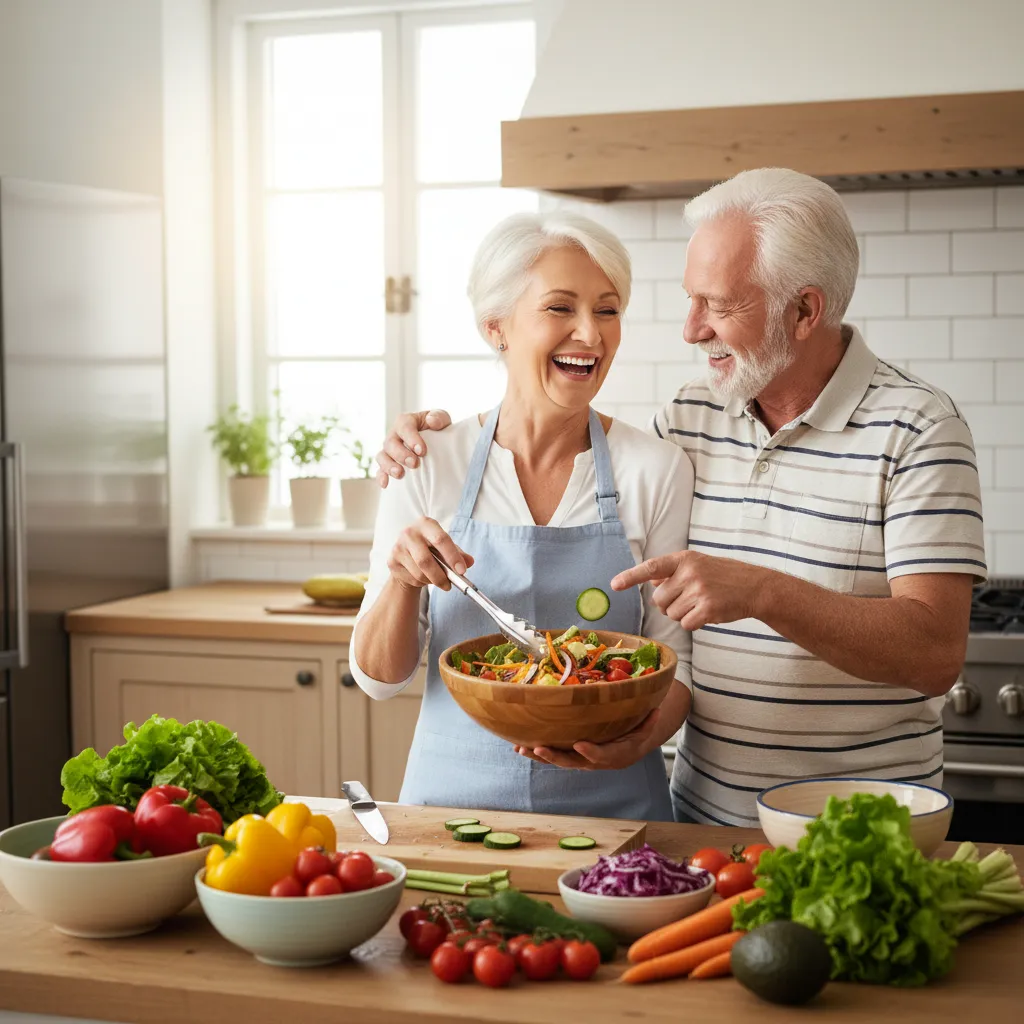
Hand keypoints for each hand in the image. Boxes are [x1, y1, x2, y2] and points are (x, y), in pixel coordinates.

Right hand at [374, 409, 452, 487]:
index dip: (411, 438)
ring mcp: (389, 450)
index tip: (422, 451)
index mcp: (405, 421)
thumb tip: (431, 421)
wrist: (437, 441)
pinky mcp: (388, 463)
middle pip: (390, 443)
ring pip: (382, 456)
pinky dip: (381, 477)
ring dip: (389, 466)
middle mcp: (394, 435)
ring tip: (399, 474)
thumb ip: (439, 417)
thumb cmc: (437, 429)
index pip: (404, 426)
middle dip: (401, 454)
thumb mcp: (442, 419)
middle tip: (414, 464)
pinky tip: (385, 484)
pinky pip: (380, 470)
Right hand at [387, 516, 473, 590]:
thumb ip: (459, 553)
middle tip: (449, 585)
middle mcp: (409, 533)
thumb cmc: (430, 547)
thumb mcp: (446, 547)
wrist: (406, 553)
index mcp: (426, 524)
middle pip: (426, 560)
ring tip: (437, 579)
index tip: (462, 571)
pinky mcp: (392, 561)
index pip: (441, 539)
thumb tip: (469, 562)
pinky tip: (423, 577)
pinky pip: (411, 579)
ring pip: (419, 573)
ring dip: (431, 581)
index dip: (452, 556)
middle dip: (440, 576)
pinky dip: (421, 583)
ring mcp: (398, 547)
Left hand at [513, 709, 661, 770]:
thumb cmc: (635, 733)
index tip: (580, 746)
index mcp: (614, 756)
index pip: (602, 756)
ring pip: (558, 759)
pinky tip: (519, 747)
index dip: (592, 753)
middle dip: (555, 756)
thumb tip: (655, 708)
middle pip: (573, 762)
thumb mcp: (645, 728)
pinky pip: (552, 754)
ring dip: (539, 755)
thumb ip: (649, 721)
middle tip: (540, 749)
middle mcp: (594, 761)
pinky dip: (536, 751)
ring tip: (521, 749)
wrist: (628, 748)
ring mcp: (580, 760)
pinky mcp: (570, 754)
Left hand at [611, 550, 769, 629]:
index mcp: (684, 559)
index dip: (631, 576)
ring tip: (702, 603)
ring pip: (671, 614)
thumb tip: (650, 581)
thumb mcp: (698, 565)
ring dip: (683, 614)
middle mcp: (690, 573)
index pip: (651, 568)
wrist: (755, 587)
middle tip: (689, 599)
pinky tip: (708, 613)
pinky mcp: (708, 609)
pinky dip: (694, 623)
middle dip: (669, 605)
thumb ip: (673, 572)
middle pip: (659, 600)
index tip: (614, 584)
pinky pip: (686, 624)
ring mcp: (699, 590)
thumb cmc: (724, 576)